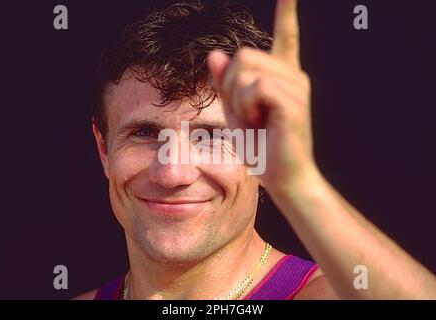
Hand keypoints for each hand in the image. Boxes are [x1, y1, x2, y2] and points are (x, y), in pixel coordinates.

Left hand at [207, 0, 317, 195]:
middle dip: (232, 86)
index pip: (286, 36)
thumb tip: (214, 54)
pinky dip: (247, 106)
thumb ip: (226, 83)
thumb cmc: (261, 147)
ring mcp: (296, 85)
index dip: (288, 12)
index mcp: (282, 76)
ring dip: (239, 100)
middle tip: (247, 114)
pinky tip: (261, 122)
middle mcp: (292, 75)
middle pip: (243, 55)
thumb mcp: (235, 111)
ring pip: (245, 70)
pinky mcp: (293, 99)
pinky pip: (254, 86)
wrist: (282, 176)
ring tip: (257, 120)